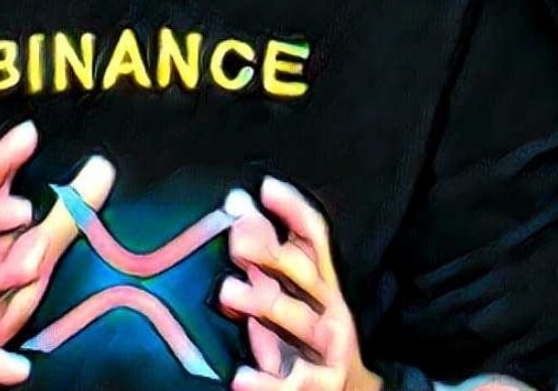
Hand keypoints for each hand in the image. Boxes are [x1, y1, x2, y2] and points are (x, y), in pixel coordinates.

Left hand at [217, 178, 379, 390]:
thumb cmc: (309, 338)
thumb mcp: (294, 295)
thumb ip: (268, 255)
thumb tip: (239, 206)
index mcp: (322, 283)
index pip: (314, 238)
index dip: (294, 210)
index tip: (266, 188)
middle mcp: (330, 309)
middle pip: (304, 274)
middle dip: (272, 254)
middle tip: (235, 239)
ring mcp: (329, 347)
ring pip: (299, 321)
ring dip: (264, 303)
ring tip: (227, 293)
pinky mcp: (321, 385)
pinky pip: (295, 383)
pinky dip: (267, 382)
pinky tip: (241, 376)